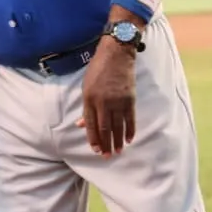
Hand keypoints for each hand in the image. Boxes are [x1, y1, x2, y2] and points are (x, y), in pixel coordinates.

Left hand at [76, 37, 137, 157]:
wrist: (116, 55)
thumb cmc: (97, 70)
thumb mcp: (86, 87)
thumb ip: (85, 107)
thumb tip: (81, 124)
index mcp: (89, 99)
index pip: (91, 124)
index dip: (93, 139)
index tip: (96, 150)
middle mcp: (103, 102)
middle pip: (104, 128)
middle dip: (106, 144)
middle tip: (107, 156)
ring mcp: (117, 101)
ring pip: (118, 126)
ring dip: (118, 141)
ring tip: (118, 152)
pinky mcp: (130, 99)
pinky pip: (130, 118)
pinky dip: (130, 130)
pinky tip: (129, 140)